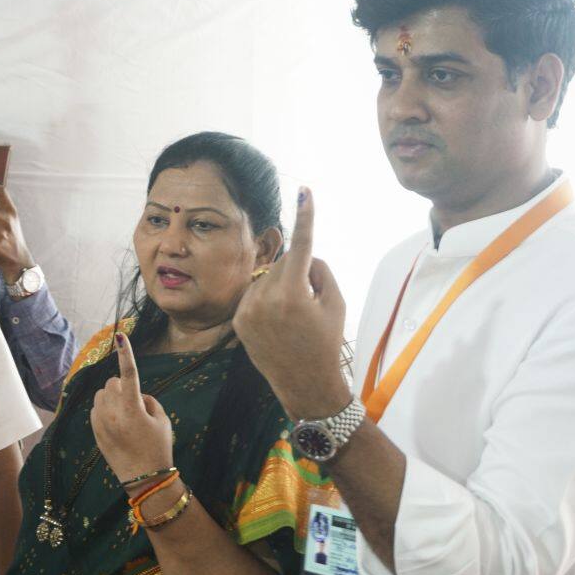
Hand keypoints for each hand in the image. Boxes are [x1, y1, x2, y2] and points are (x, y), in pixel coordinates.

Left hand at [91, 332, 173, 492]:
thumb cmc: (158, 448)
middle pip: (112, 382)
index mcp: (132, 408)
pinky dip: (106, 409)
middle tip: (137, 405)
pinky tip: (118, 424)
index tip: (121, 336)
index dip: (126, 354)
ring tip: (127, 416)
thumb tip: (136, 394)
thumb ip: (149, 400)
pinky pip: (97, 408)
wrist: (144, 478)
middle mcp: (112, 412)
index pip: (129, 374)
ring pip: (102, 394)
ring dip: (113, 397)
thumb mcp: (162, 421)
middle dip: (123, 386)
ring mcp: (100, 421)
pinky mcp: (94, 430)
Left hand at [234, 187, 349, 419]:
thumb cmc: (326, 342)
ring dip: (281, 286)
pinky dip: (267, 299)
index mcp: (293, 294)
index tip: (305, 191)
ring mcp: (248, 309)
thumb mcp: (336, 303)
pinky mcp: (238, 319)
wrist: (304, 383)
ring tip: (291, 318)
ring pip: (268, 278)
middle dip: (298, 273)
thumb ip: (320, 270)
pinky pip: (255, 293)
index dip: (306, 216)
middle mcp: (265, 299)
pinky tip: (276, 322)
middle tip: (309, 303)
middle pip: (285, 264)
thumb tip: (304, 254)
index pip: (302, 246)